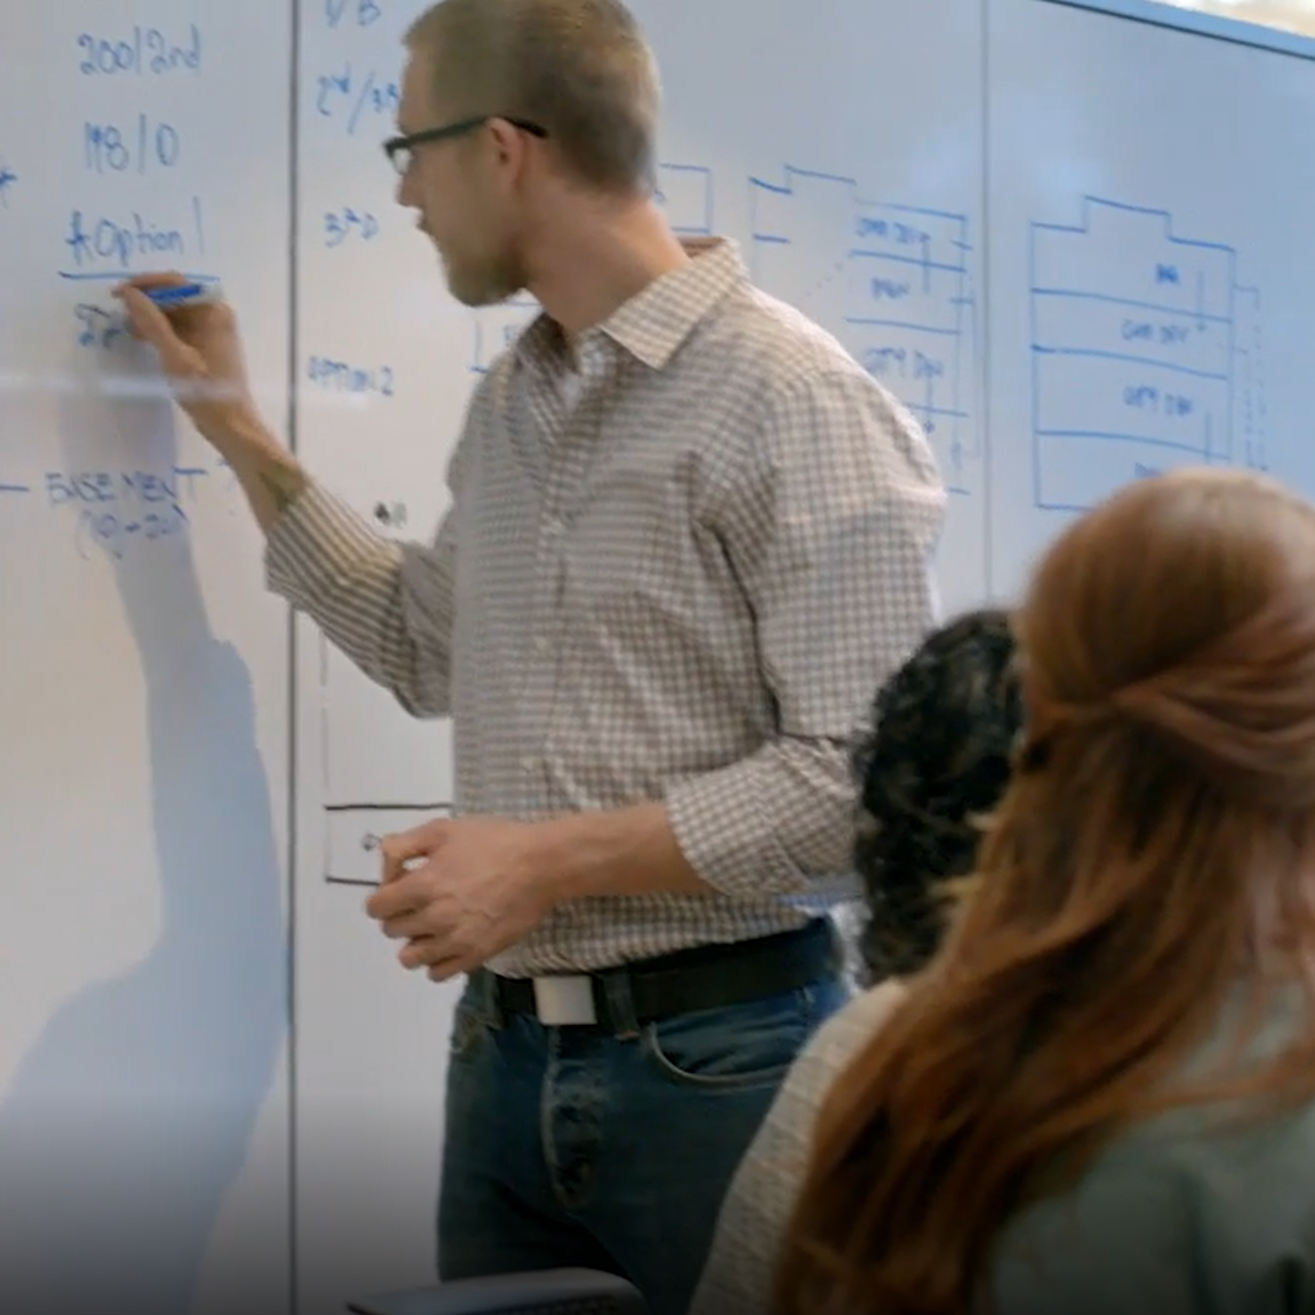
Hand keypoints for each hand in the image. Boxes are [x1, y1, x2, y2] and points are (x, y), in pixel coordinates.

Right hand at [112, 271, 259, 441]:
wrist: (231, 425)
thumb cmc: (206, 391)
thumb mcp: (174, 356)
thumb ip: (151, 322)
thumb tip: (128, 293)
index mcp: (214, 311)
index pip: (175, 283)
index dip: (144, 285)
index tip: (118, 294)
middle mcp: (215, 314)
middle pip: (173, 296)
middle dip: (146, 302)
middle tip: (121, 317)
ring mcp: (211, 330)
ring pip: (173, 313)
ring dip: (150, 318)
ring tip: (128, 331)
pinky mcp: (205, 345)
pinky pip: (178, 328)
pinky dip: (159, 331)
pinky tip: (142, 340)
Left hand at [364, 816, 553, 980]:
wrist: (540, 865)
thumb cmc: (493, 842)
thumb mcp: (444, 829)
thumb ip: (403, 846)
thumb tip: (386, 872)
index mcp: (422, 886)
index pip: (376, 908)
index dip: (384, 896)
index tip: (401, 887)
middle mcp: (433, 919)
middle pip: (392, 931)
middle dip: (400, 915)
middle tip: (421, 901)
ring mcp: (454, 942)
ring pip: (410, 958)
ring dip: (415, 942)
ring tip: (433, 926)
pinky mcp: (475, 956)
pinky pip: (437, 974)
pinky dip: (437, 961)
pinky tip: (449, 942)